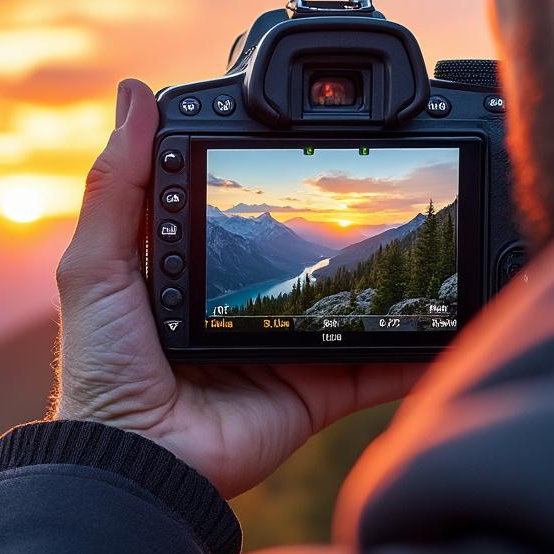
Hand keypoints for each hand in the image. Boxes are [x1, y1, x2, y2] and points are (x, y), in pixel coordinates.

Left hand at [53, 80, 423, 499]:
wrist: (135, 460)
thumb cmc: (105, 368)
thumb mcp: (97, 266)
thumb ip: (119, 186)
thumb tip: (134, 93)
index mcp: (193, 273)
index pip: (241, 213)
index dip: (271, 180)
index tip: (310, 138)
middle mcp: (243, 308)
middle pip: (306, 259)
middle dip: (345, 229)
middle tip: (392, 186)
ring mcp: (283, 350)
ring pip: (350, 310)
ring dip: (392, 284)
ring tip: (440, 244)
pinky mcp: (312, 394)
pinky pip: (375, 369)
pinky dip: (416, 352)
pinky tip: (455, 323)